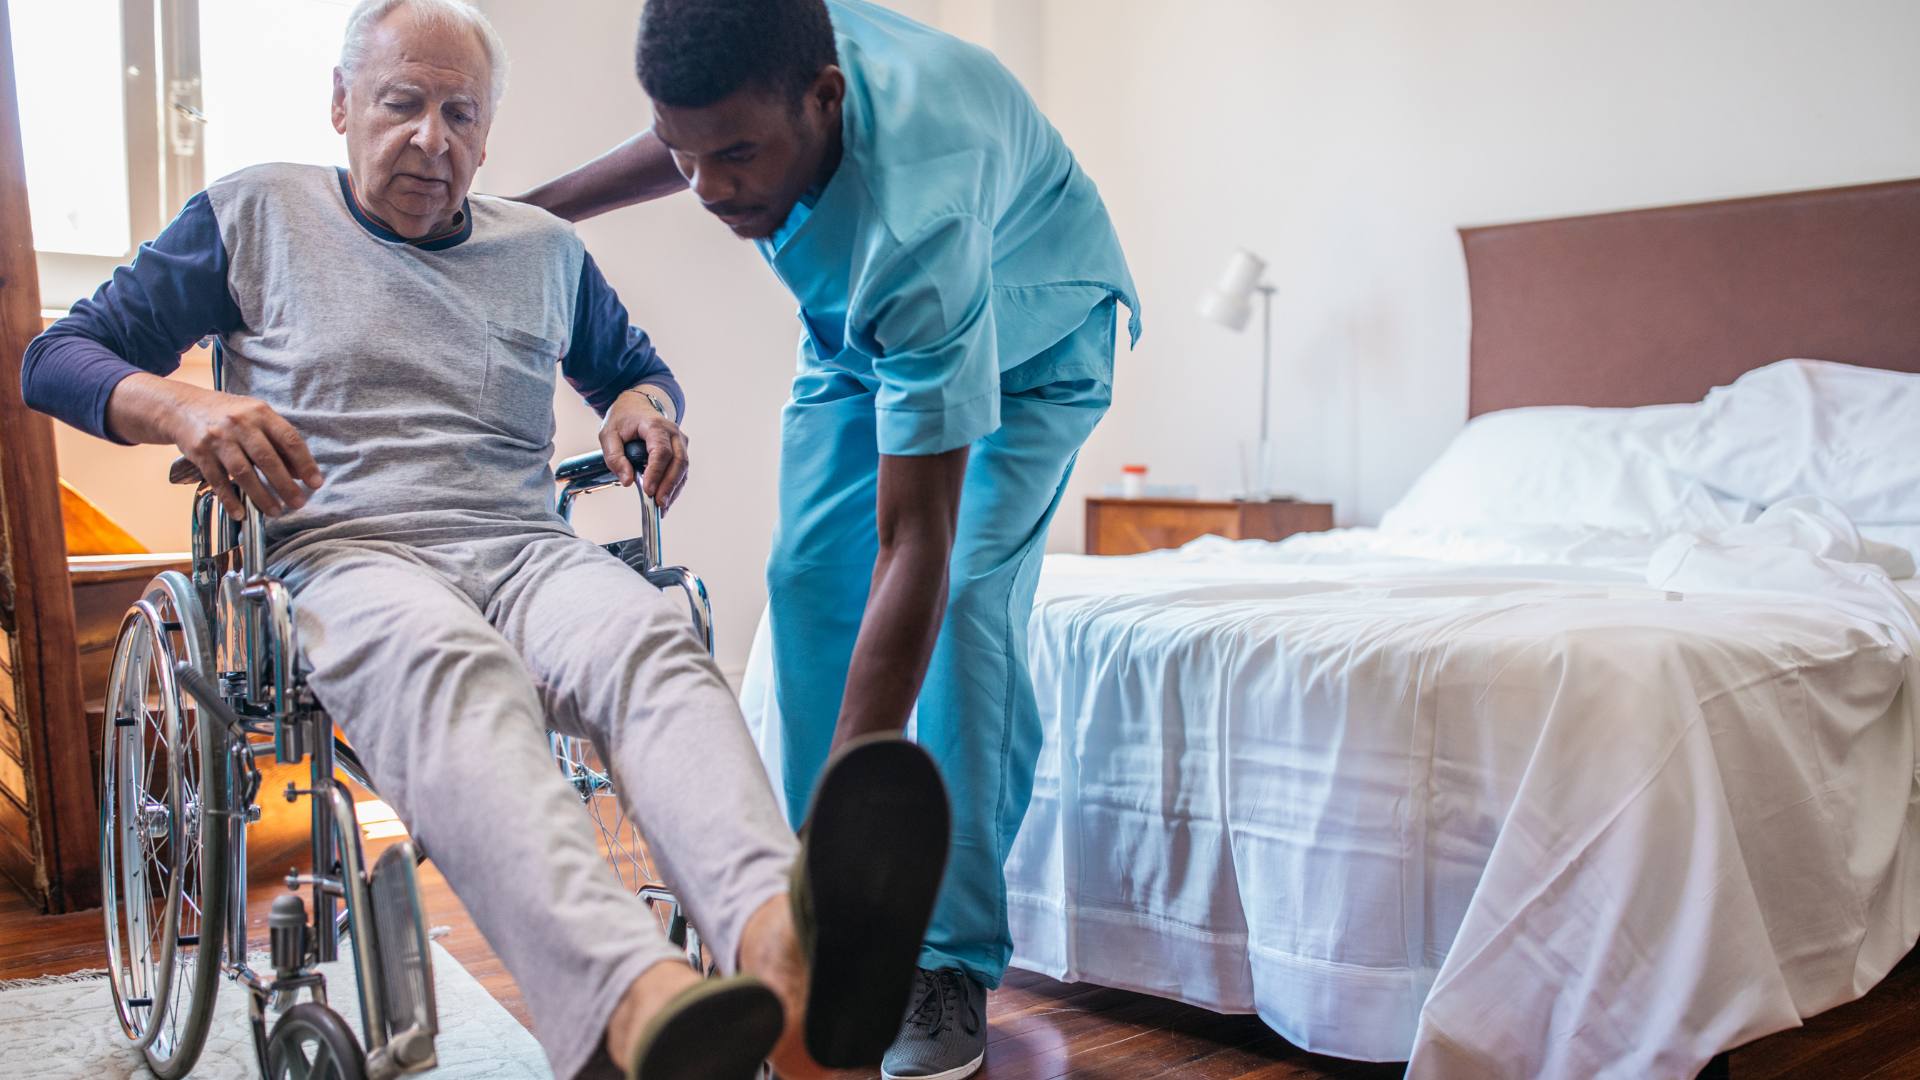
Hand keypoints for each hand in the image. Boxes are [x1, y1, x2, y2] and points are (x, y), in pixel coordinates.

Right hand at [158, 382, 322, 519]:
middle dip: (285, 485)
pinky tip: (241, 513)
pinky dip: (230, 499)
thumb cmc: (228, 415)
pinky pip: (218, 481)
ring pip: (243, 472)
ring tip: (275, 511)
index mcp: (260, 413)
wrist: (181, 406)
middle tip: (298, 503)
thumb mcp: (256, 418)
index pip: (289, 439)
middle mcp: (240, 424)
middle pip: (267, 459)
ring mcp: (218, 438)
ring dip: (261, 496)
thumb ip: (278, 441)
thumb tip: (300, 472)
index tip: (315, 483)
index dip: (305, 463)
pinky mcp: (200, 453)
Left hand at [600, 387, 688, 511]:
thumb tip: (627, 481)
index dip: (656, 472)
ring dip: (674, 489)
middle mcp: (673, 433)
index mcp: (655, 426)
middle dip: (669, 485)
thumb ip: (615, 457)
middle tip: (659, 503)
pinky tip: (666, 501)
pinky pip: (681, 471)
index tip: (649, 490)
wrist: (637, 406)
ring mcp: (680, 442)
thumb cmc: (623, 419)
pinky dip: (674, 487)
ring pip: (683, 469)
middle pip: (679, 461)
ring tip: (662, 507)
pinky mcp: (681, 451)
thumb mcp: (608, 434)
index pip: (661, 452)